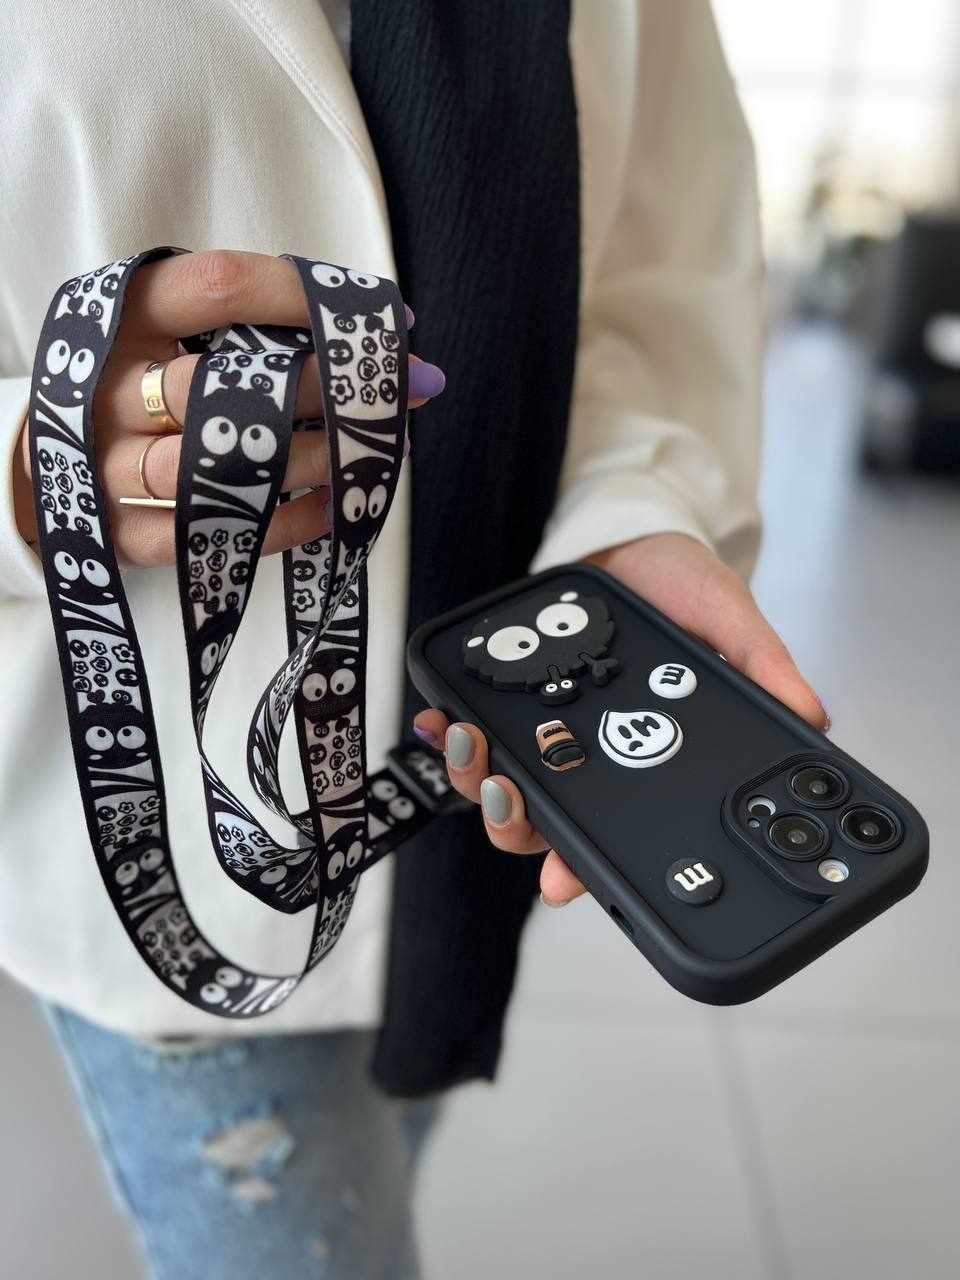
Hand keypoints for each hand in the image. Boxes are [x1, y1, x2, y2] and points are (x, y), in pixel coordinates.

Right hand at [13, 250, 443, 563]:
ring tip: (377, 454)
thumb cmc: (131, 385)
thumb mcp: (163, 329)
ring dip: (312, 460)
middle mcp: (107, 390)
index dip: (310, 300)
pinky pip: (209, 535)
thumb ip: (248, 325)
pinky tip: (333, 508)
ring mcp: (106, 466)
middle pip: (227, 383)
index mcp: (122, 317)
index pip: (221, 288)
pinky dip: (281, 524)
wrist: (38, 461)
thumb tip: (384, 334)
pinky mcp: (118, 533)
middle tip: (404, 396)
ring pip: (218, 465)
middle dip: (328, 389)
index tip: (387, 322)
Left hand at [412, 532, 828, 906]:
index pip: (612, 833)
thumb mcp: (729, 619)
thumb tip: (812, 718)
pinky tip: (442, 720)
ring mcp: (545, 732)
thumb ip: (762, 665)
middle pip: (542, 826)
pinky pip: (473, 731)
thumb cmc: (681, 587)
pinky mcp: (509, 697)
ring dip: (477, 781)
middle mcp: (590, 759)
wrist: (630, 536)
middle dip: (515, 824)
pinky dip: (451, 733)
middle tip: (506, 796)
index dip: (586, 867)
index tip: (564, 882)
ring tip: (472, 748)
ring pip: (501, 789)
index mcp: (643, 761)